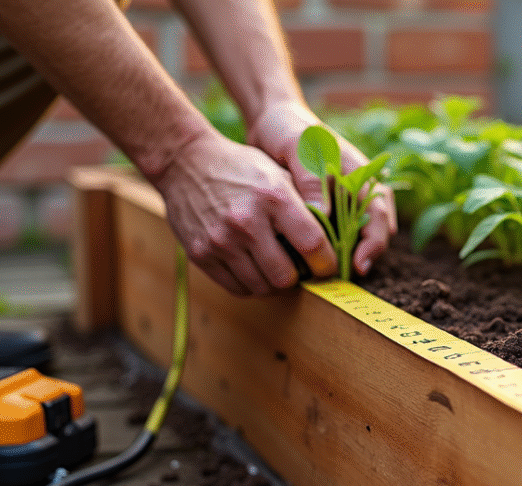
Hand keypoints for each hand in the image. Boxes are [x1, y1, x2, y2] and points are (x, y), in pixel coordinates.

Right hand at [152, 131, 336, 295]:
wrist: (184, 162)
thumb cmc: (241, 168)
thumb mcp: (278, 172)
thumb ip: (306, 203)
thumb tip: (336, 237)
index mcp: (273, 197)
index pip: (313, 244)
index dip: (326, 263)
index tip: (328, 266)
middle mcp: (247, 221)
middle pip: (286, 276)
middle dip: (299, 278)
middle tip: (302, 271)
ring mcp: (221, 241)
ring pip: (262, 287)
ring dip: (275, 284)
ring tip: (279, 270)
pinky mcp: (201, 254)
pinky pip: (236, 288)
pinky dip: (251, 285)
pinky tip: (256, 270)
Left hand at [246, 100, 396, 275]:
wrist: (273, 122)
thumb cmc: (288, 130)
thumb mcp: (297, 147)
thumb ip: (310, 177)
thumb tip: (324, 213)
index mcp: (360, 172)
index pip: (380, 212)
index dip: (374, 242)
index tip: (359, 264)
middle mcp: (358, 189)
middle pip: (374, 231)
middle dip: (363, 256)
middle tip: (342, 277)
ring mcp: (345, 200)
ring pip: (357, 237)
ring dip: (346, 256)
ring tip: (326, 274)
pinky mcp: (329, 209)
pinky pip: (336, 235)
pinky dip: (329, 249)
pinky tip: (311, 262)